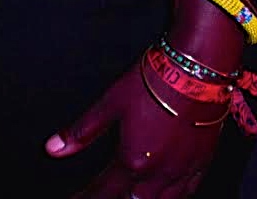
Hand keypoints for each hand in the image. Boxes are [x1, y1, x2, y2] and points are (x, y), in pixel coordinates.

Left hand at [46, 58, 223, 198]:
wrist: (195, 70)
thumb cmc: (154, 81)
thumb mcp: (110, 102)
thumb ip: (82, 131)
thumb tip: (54, 148)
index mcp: (132, 160)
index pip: (103, 192)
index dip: (86, 198)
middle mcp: (158, 173)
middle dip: (115, 198)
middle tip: (105, 191)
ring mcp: (182, 170)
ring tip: (129, 195)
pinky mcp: (201, 163)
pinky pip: (187, 193)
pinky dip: (173, 197)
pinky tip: (167, 194)